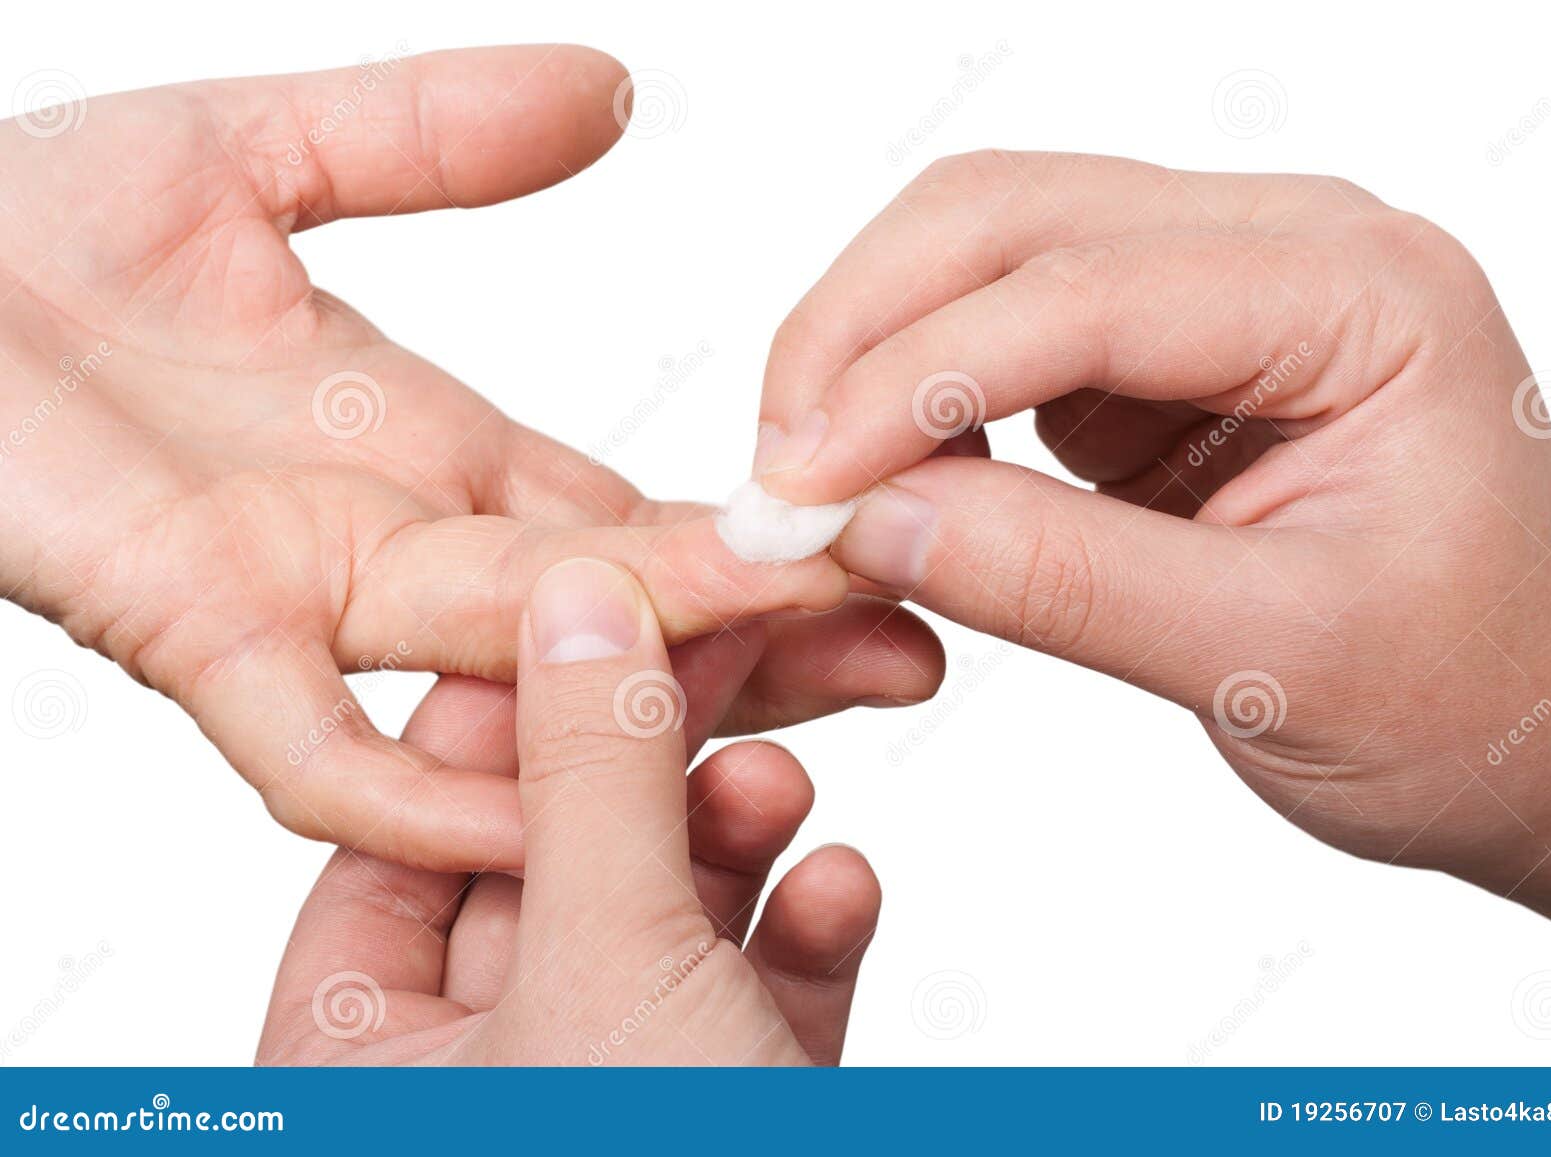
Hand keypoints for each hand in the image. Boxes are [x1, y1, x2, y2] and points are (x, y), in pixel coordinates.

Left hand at [0, 48, 939, 868]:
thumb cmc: (31, 228)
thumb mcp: (268, 151)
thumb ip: (437, 136)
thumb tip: (613, 91)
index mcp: (423, 448)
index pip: (623, 512)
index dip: (748, 529)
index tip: (882, 522)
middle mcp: (391, 548)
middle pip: (610, 612)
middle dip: (762, 634)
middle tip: (921, 641)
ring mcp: (303, 604)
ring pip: (513, 679)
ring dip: (653, 695)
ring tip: (802, 693)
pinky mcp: (196, 634)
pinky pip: (328, 747)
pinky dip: (434, 779)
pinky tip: (552, 798)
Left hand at [257, 559, 880, 1064]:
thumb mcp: (607, 966)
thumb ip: (591, 775)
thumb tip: (586, 597)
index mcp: (370, 1055)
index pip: (415, 826)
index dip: (517, 709)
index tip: (611, 606)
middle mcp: (479, 1061)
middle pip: (563, 848)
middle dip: (660, 755)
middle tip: (739, 637)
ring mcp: (610, 1075)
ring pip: (664, 905)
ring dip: (737, 830)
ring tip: (780, 782)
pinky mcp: (727, 1089)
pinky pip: (752, 978)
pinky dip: (799, 926)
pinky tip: (837, 887)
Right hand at [757, 150, 1550, 945]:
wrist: (1542, 729)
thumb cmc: (1468, 702)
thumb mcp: (1273, 662)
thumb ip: (1061, 582)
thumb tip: (860, 522)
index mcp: (1361, 294)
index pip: (1085, 290)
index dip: (911, 381)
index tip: (795, 487)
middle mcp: (1287, 250)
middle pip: (1007, 217)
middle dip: (862, 335)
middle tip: (775, 476)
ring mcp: (1219, 288)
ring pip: (984, 250)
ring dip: (872, 352)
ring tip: (814, 486)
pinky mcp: (1165, 351)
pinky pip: (1002, 328)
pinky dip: (916, 392)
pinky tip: (885, 478)